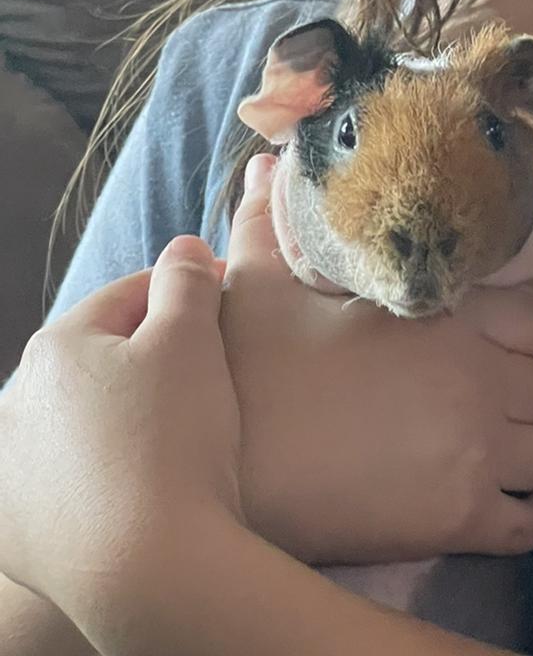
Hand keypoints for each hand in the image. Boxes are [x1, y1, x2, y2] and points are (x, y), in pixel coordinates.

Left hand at [0, 236, 240, 611]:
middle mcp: (19, 402)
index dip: (185, 293)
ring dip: (121, 411)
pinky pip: (67, 480)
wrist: (152, 569)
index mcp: (59, 346)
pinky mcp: (19, 529)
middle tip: (208, 369)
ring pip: (82, 418)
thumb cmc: (175, 440)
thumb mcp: (191, 339)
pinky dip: (99, 471)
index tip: (227, 302)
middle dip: (152, 352)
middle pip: (101, 357)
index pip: (130, 297)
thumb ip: (187, 279)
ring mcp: (14, 471)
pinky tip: (134, 481)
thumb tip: (185, 248)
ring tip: (173, 432)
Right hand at [221, 155, 532, 564]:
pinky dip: (527, 512)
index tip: (530, 348)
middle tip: (506, 398)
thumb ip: (272, 222)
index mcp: (448, 318)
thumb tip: (265, 165)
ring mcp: (477, 455)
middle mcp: (480, 381)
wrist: (225, 477)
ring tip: (499, 450)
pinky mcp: (462, 520)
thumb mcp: (260, 288)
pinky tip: (496, 501)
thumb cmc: (249, 376)